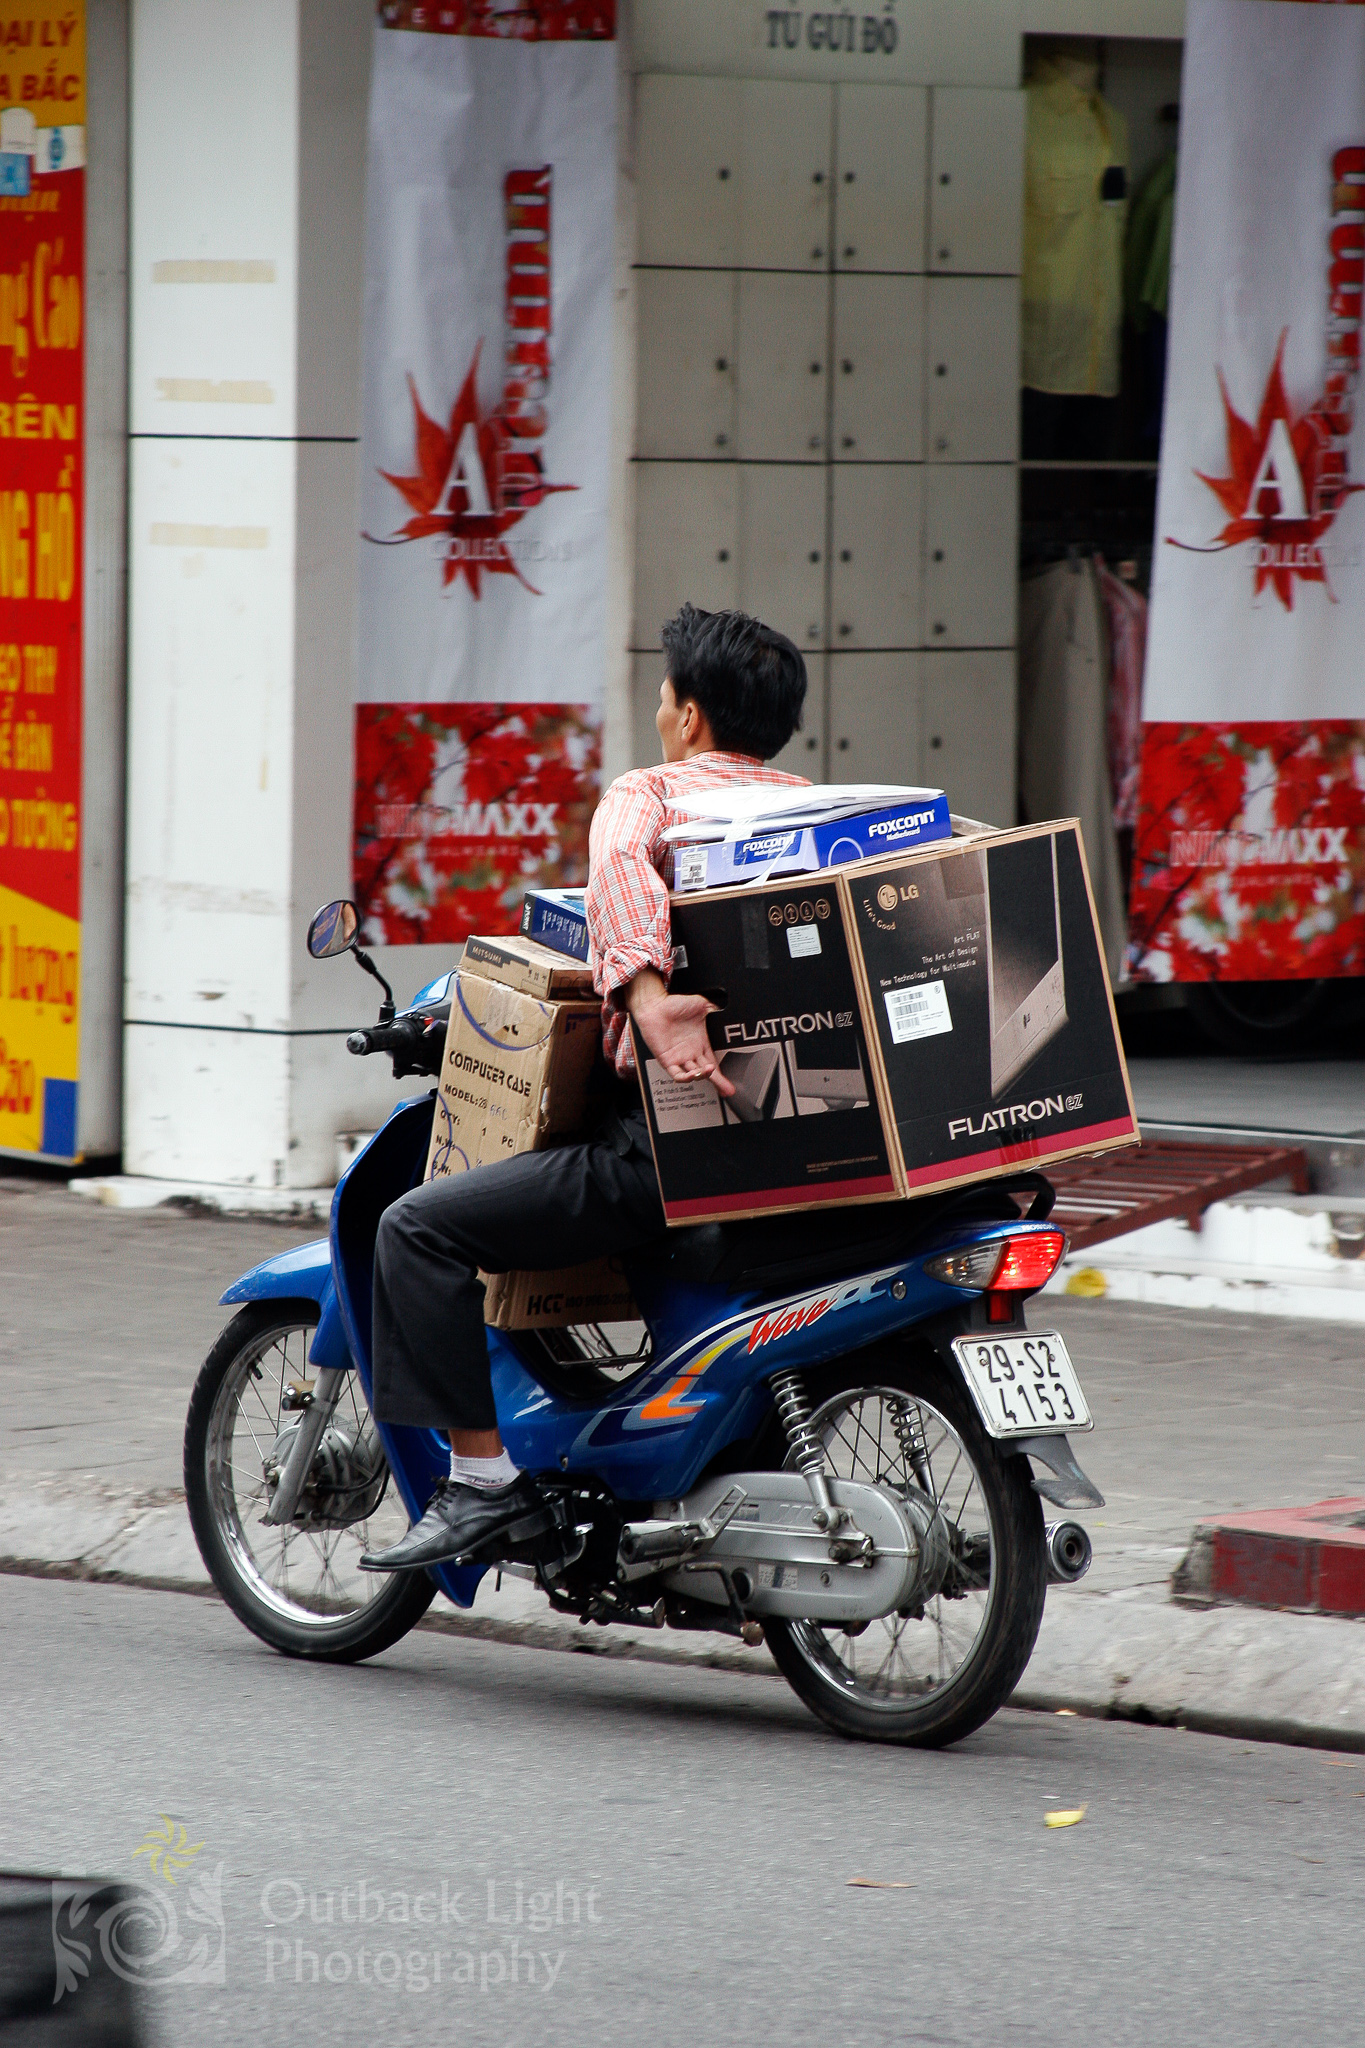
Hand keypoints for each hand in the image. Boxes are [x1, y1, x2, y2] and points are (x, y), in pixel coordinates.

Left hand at [625, 970, 735, 1096]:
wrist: (655, 1005)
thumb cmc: (674, 1004)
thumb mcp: (702, 1005)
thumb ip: (716, 1010)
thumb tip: (728, 1012)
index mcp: (701, 1043)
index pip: (714, 1063)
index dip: (722, 1075)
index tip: (730, 1084)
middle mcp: (691, 1052)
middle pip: (707, 1073)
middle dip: (718, 1082)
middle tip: (727, 1088)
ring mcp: (680, 1057)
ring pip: (694, 1074)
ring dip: (703, 1075)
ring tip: (710, 1071)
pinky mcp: (667, 1060)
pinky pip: (677, 1074)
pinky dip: (686, 1077)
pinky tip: (693, 1075)